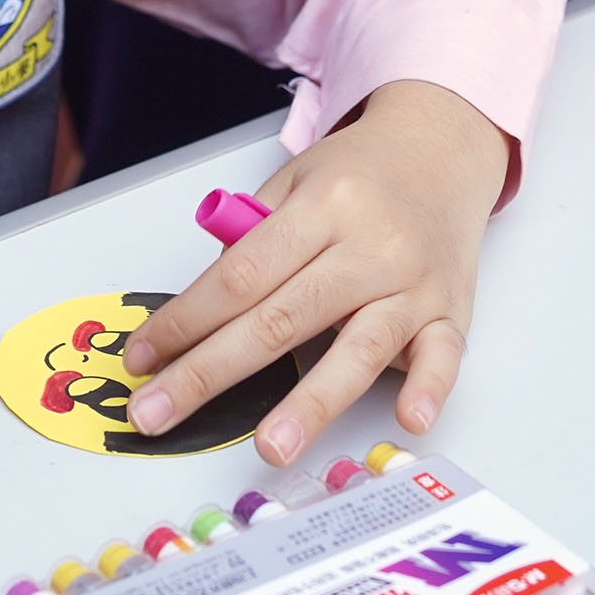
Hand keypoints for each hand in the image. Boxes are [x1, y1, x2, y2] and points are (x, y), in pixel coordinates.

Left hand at [115, 80, 508, 464]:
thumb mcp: (296, 180)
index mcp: (324, 206)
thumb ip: (254, 239)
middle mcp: (371, 245)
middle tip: (157, 414)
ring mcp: (414, 283)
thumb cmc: (361, 173)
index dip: (185, 321)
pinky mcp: (453, 312)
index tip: (142, 358)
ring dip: (311, 403)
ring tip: (270, 446)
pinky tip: (408, 419)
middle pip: (280, 319)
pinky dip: (427, 387)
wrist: (442, 148)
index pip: (240, 275)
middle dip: (210, 373)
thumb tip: (206, 310)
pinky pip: (443, 356)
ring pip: (358, 348)